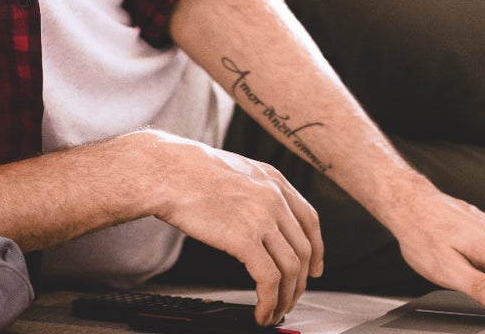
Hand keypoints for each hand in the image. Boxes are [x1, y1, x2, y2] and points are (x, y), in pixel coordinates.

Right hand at [129, 130, 323, 324]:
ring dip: (286, 298)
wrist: (167, 172)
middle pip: (303, 250)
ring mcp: (263, 218)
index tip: (314, 268)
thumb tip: (258, 218)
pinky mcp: (245, 239)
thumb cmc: (188, 172)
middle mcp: (275, 198)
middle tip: (291, 299)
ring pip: (290, 269)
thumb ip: (254, 191)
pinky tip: (262, 311)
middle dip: (300, 282)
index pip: (310, 220)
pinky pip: (269, 279)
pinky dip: (269, 301)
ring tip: (275, 312)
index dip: (317, 250)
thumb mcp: (236, 171)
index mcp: (274, 180)